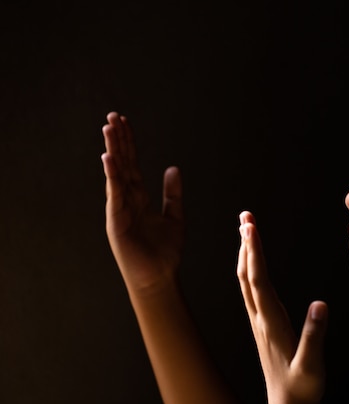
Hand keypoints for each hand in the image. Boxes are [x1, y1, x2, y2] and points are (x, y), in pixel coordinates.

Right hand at [101, 112, 183, 294]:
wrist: (160, 277)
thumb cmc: (165, 251)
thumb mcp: (174, 217)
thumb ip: (173, 193)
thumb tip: (172, 168)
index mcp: (139, 198)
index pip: (132, 165)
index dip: (129, 143)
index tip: (125, 122)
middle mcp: (127, 200)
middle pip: (122, 164)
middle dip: (118, 140)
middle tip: (113, 116)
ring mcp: (119, 209)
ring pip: (116, 174)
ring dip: (112, 151)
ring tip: (109, 128)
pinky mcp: (116, 221)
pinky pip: (114, 194)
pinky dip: (112, 176)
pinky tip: (108, 158)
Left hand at [237, 211, 327, 403]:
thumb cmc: (301, 389)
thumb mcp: (311, 366)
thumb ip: (314, 336)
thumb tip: (320, 304)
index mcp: (271, 324)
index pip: (258, 282)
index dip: (254, 253)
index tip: (251, 228)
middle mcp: (260, 319)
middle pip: (247, 275)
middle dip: (245, 244)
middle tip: (245, 217)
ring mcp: (259, 322)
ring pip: (246, 281)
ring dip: (245, 254)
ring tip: (247, 230)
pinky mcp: (263, 325)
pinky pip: (251, 291)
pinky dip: (250, 269)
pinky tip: (252, 263)